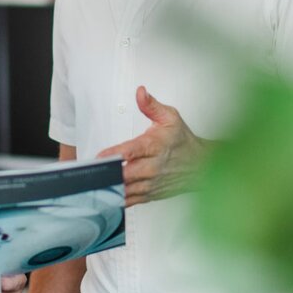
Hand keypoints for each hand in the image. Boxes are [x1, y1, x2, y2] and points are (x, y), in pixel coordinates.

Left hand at [96, 86, 205, 207]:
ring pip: (125, 190)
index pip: (130, 151)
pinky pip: (129, 201)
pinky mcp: (150, 194)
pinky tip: (105, 194)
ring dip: (108, 187)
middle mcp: (152, 167)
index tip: (99, 156)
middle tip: (89, 171)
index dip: (112, 154)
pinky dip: (116, 199)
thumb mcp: (170, 117)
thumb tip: (140, 92)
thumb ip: (151, 105)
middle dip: (106, 173)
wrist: (202, 165)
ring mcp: (151, 183)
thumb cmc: (183, 141)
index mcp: (154, 146)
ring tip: (92, 183)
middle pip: (124, 174)